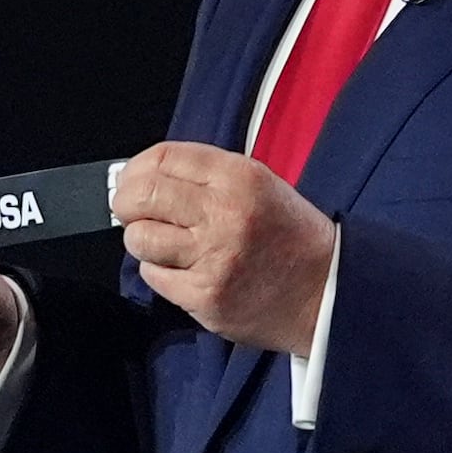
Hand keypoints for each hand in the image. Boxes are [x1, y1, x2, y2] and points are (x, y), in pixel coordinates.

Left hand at [113, 142, 335, 354]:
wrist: (325, 290)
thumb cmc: (290, 236)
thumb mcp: (259, 184)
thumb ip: (206, 175)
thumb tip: (145, 176)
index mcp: (239, 177)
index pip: (162, 158)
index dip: (136, 168)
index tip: (133, 180)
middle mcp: (224, 213)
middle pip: (142, 196)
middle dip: (126, 203)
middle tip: (132, 211)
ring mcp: (213, 256)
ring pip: (140, 238)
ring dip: (144, 240)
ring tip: (164, 244)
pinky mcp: (205, 294)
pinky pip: (154, 276)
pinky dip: (160, 271)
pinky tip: (184, 270)